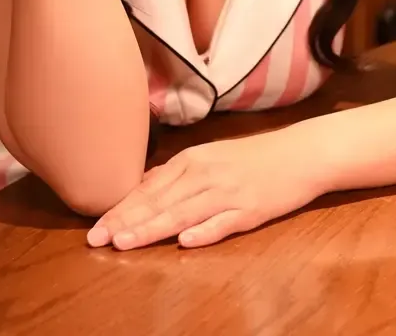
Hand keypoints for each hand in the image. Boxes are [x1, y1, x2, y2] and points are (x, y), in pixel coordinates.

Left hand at [85, 128, 321, 249]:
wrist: (300, 153)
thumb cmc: (253, 157)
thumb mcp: (211, 157)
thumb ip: (178, 172)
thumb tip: (145, 184)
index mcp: (193, 160)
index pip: (148, 188)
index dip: (120, 208)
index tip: (95, 227)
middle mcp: (205, 174)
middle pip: (159, 201)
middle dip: (125, 221)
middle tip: (96, 239)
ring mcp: (228, 192)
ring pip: (183, 213)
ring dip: (152, 228)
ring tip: (125, 242)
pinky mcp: (251, 209)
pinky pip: (223, 222)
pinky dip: (204, 232)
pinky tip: (185, 241)